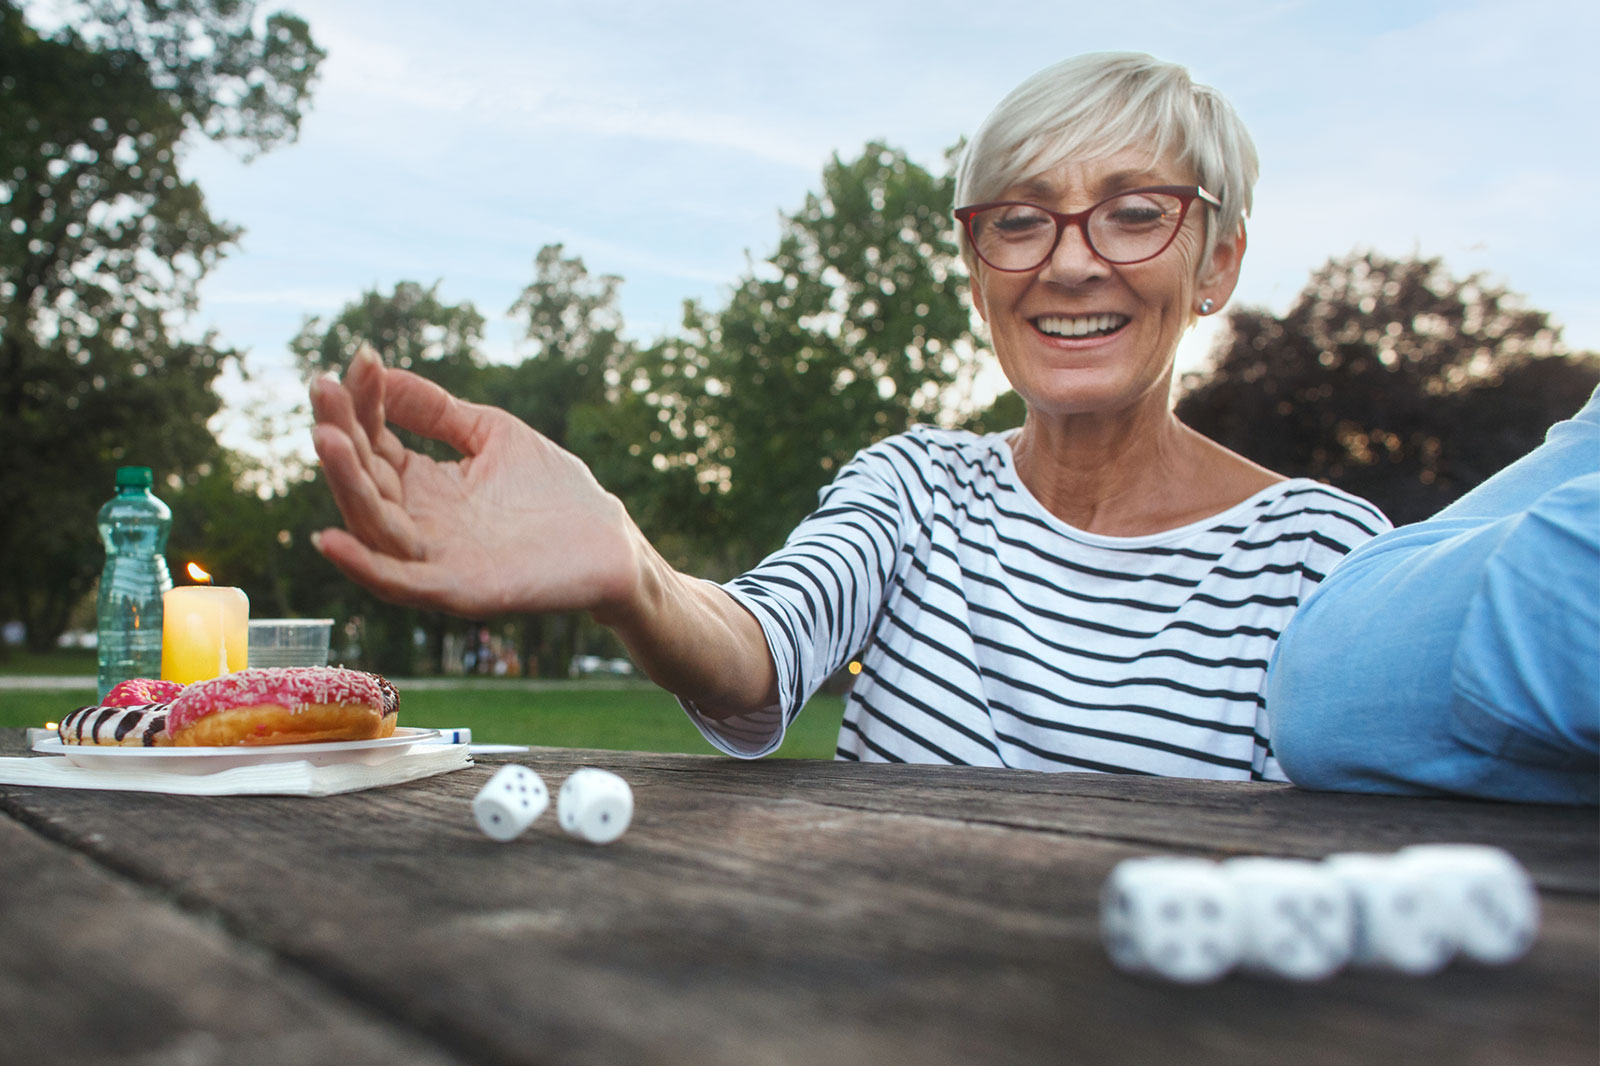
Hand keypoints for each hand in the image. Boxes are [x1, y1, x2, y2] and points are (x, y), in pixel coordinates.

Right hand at [309, 347, 641, 617]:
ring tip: (327, 438)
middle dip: (339, 434)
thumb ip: (438, 410)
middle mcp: (418, 524)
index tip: (361, 357)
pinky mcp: (459, 591)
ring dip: (345, 484)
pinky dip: (363, 566)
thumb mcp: (491, 435)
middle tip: (321, 389)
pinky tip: (330, 539)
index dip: (363, 403)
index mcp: (422, 486)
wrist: (610, 542)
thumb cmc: (553, 491)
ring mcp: (435, 559)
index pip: (375, 443)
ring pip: (373, 525)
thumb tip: (380, 371)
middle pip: (362, 481)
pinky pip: (401, 584)